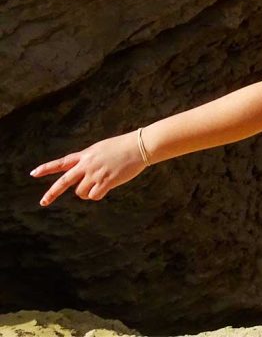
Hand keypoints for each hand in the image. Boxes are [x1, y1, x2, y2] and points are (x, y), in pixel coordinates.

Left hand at [31, 131, 147, 205]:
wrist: (140, 146)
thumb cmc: (124, 147)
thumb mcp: (102, 150)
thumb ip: (89, 162)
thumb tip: (82, 181)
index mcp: (86, 155)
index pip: (62, 162)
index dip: (47, 168)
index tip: (33, 174)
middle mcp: (87, 164)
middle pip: (64, 182)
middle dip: (52, 193)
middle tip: (43, 202)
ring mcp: (95, 173)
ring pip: (81, 192)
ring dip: (87, 192)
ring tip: (101, 182)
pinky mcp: (105, 181)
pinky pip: (94, 196)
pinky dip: (98, 194)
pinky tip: (108, 185)